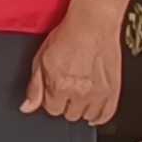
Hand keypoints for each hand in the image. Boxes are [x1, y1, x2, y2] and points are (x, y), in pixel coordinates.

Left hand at [26, 11, 126, 125]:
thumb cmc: (68, 36)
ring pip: (87, 116)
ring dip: (81, 109)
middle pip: (69, 114)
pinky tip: (92, 111)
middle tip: (67, 90)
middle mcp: (80, 92)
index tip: (54, 91)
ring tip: (79, 96)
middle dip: (66, 104)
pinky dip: (99, 116)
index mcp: (60, 86)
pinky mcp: (113, 90)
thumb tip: (27, 107)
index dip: (51, 99)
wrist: (93, 25)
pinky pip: (107, 115)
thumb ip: (35, 86)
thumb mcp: (41, 59)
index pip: (52, 109)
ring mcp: (99, 93)